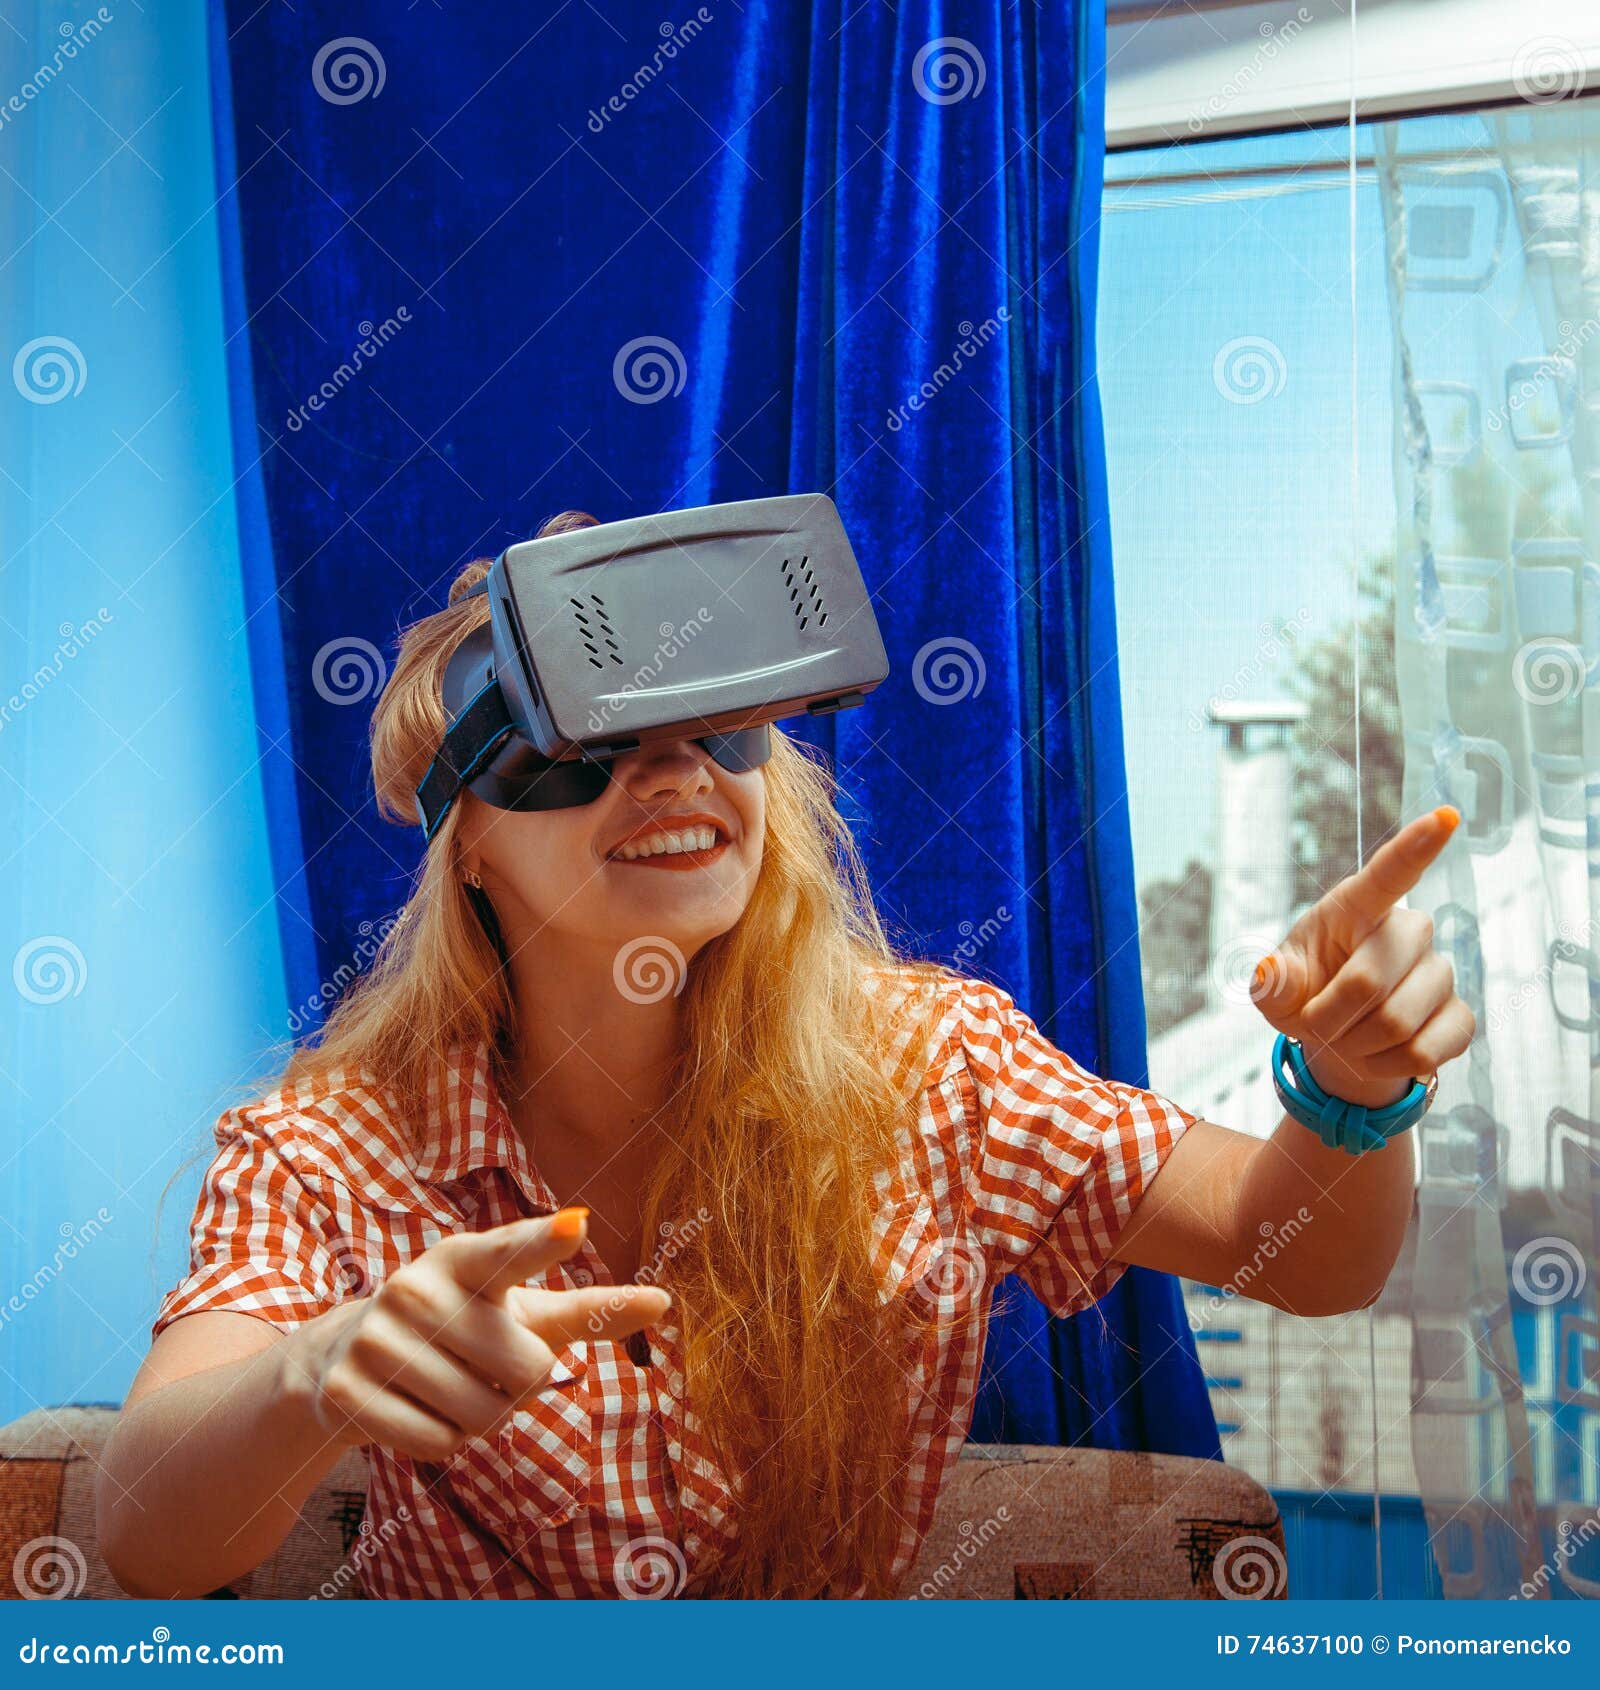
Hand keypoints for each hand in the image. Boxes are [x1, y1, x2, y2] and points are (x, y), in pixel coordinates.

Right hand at [281, 1209, 669, 1460]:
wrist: (345, 1358)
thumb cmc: (464, 1327)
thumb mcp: (522, 1312)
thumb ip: (590, 1308)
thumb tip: (665, 1302)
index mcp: (467, 1257)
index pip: (513, 1252)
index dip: (544, 1241)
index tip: (577, 1224)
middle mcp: (417, 1287)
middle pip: (524, 1371)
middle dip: (517, 1387)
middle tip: (481, 1365)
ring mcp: (376, 1336)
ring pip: (483, 1416)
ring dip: (482, 1419)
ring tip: (448, 1386)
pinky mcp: (349, 1389)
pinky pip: (438, 1444)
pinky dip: (443, 1443)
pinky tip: (417, 1409)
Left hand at [1248, 806, 1475, 1110]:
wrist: (1337, 1039)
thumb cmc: (1305, 994)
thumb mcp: (1276, 987)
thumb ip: (1272, 981)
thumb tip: (1268, 974)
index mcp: (1356, 909)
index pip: (1389, 873)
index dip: (1417, 846)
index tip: (1446, 817)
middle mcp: (1407, 932)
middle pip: (1369, 982)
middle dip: (1329, 1020)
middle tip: (1315, 1027)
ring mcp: (1439, 972)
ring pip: (1397, 1025)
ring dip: (1356, 1048)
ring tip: (1347, 1040)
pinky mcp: (1460, 1016)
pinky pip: (1426, 1053)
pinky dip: (1387, 1068)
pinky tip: (1379, 1057)